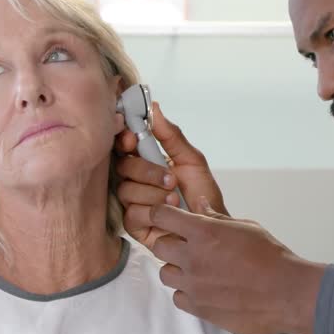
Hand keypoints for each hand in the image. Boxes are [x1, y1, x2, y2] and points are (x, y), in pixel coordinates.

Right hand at [114, 103, 227, 248]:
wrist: (210, 226)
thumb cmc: (202, 193)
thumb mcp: (192, 160)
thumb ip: (171, 135)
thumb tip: (154, 107)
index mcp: (146, 160)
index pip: (124, 144)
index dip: (123, 139)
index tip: (132, 139)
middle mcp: (135, 179)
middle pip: (122, 165)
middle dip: (147, 171)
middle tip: (171, 179)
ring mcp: (132, 201)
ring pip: (125, 190)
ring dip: (154, 194)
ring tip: (175, 199)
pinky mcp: (133, 224)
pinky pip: (131, 213)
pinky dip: (152, 211)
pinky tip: (168, 213)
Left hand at [148, 204, 325, 333]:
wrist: (287, 293)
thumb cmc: (272, 258)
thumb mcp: (246, 227)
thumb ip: (217, 217)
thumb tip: (200, 206)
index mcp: (204, 232)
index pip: (161, 216)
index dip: (162, 214)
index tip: (167, 217)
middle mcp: (193, 258)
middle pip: (158, 245)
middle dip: (171, 242)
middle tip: (189, 245)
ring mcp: (193, 285)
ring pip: (165, 273)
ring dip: (177, 268)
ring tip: (199, 268)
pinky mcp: (199, 308)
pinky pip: (178, 297)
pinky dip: (187, 292)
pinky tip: (205, 288)